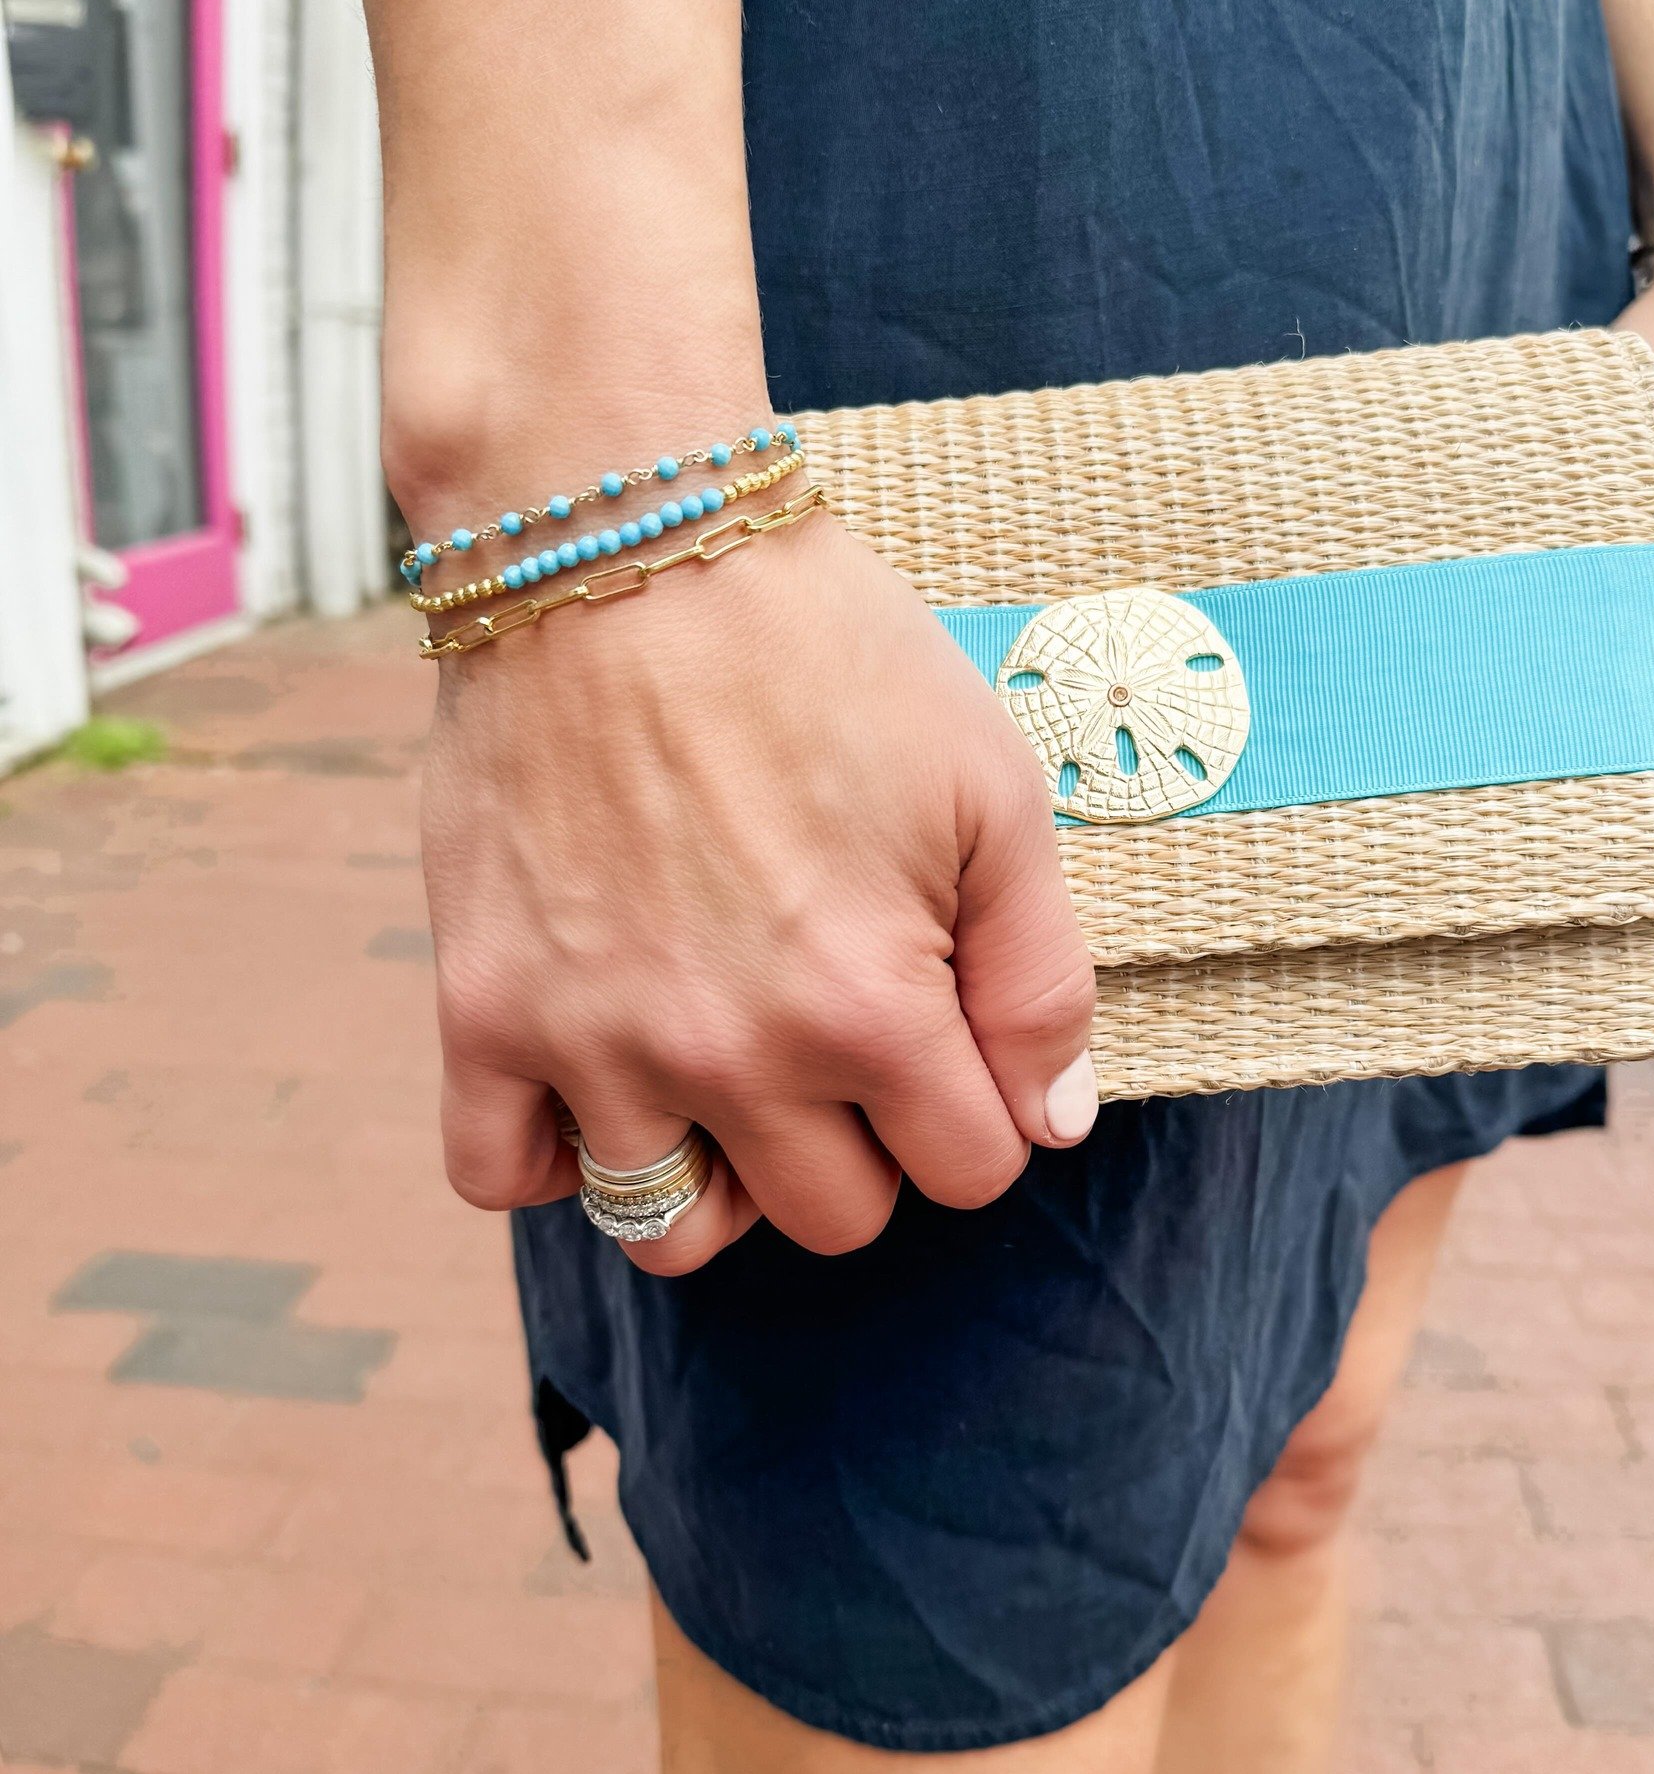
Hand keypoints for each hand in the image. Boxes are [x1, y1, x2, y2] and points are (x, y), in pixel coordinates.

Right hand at [419, 493, 1098, 1276]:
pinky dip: (561, 1155)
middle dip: (869, 1142)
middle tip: (847, 1025)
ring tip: (734, 1073)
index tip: (948, 1030)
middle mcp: (729, 1054)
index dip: (977, 1108)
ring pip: (675, 1228)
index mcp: (869, 1008)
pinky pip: (502, 1176)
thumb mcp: (992, 789)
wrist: (625, 544)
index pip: (965, 1174)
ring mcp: (592, 1041)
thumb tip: (1051, 1124)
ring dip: (726, 1174)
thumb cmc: (827, 653)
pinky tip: (608, 1075)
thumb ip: (1041, 976)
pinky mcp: (481, 1005)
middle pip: (834, 1218)